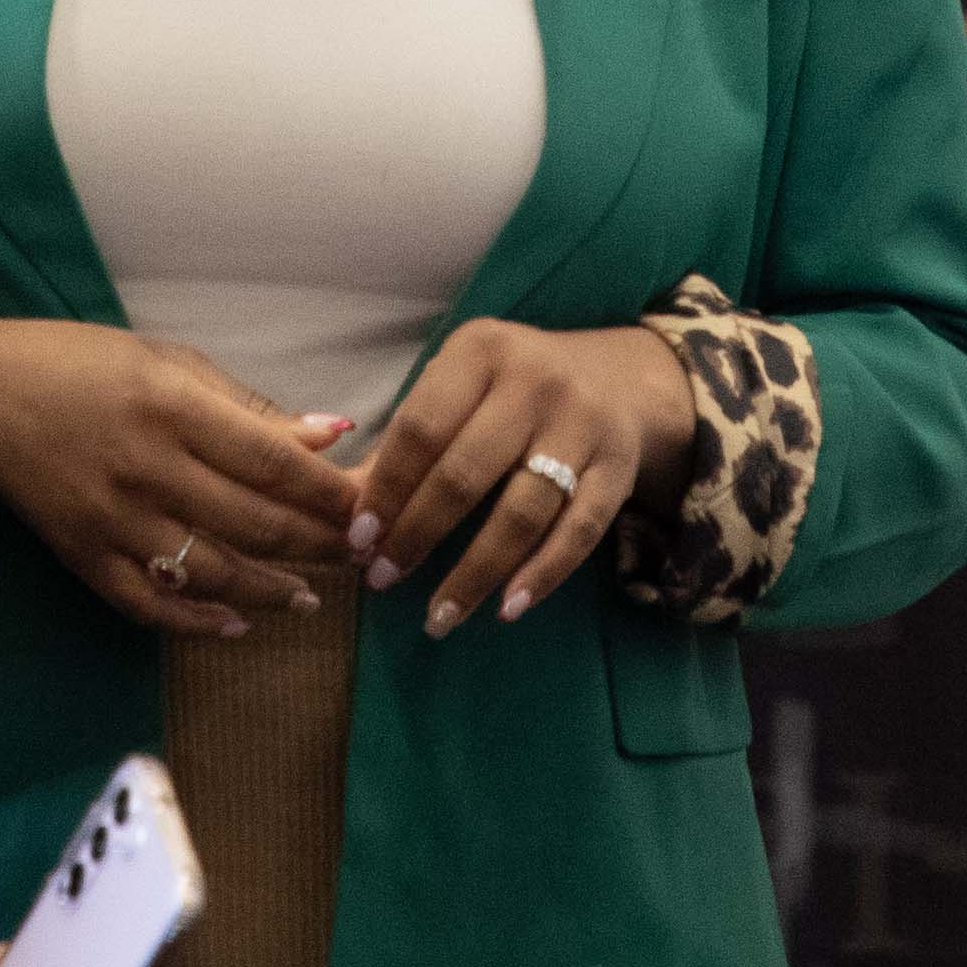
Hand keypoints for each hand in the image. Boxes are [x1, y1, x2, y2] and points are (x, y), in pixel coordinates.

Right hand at [0, 319, 352, 637]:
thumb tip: (331, 435)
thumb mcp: (169, 362)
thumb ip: (249, 407)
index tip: (371, 509)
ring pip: (211, 573)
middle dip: (316, 545)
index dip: (329, 494)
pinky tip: (235, 625)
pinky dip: (198, 623)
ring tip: (307, 597)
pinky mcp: (85, 557)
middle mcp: (147, 468)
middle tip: (357, 556)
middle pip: (253, 523)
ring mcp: (114, 521)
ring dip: (270, 592)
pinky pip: (150, 605)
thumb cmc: (82, 366)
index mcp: (172, 407)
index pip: (273, 463)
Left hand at [343, 317, 701, 635]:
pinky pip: (578, 532)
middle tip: (382, 579)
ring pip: (522, 512)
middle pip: (465, 473)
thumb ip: (408, 439)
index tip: (358, 539)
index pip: (421, 428)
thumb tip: (348, 517)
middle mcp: (536, 381)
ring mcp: (583, 425)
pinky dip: (541, 575)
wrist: (615, 378)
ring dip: (475, 573)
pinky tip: (506, 609)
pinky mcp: (618, 468)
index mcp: (482, 351)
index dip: (386, 488)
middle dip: (417, 535)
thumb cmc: (509, 390)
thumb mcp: (460, 384)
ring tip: (438, 615)